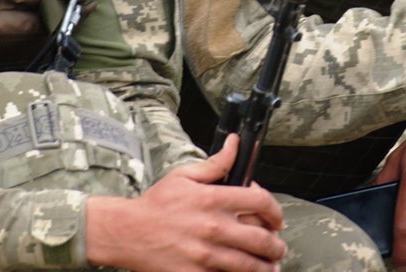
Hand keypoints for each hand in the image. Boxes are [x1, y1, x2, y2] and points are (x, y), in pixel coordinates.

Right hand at [85, 134, 286, 271]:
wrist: (127, 232)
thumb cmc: (156, 205)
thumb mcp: (184, 176)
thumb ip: (216, 164)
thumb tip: (235, 145)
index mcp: (213, 200)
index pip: (260, 203)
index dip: (276, 212)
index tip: (276, 219)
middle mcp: (213, 227)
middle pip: (262, 239)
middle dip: (276, 245)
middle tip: (278, 246)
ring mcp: (205, 254)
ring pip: (250, 265)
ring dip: (267, 266)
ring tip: (271, 265)